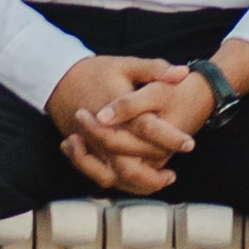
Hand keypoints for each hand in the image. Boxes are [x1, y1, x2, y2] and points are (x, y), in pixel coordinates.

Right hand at [45, 54, 205, 193]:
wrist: (59, 81)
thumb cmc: (96, 72)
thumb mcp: (127, 64)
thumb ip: (155, 69)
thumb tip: (183, 73)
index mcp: (116, 109)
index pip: (146, 128)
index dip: (169, 138)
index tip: (189, 144)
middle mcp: (102, 132)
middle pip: (130, 160)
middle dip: (155, 169)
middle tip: (176, 168)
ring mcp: (91, 146)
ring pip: (116, 175)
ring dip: (141, 182)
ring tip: (164, 179)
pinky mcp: (86, 153)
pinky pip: (102, 177)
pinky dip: (123, 184)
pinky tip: (141, 180)